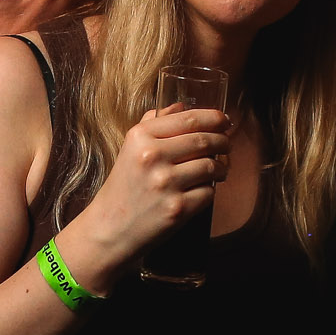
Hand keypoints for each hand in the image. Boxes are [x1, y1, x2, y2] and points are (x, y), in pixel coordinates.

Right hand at [64, 104, 231, 274]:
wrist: (109, 229)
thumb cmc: (123, 188)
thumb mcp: (129, 149)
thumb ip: (153, 124)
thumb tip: (180, 106)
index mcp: (140, 137)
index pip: (189, 119)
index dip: (215, 118)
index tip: (224, 121)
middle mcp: (152, 156)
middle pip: (205, 140)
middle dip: (223, 141)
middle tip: (226, 145)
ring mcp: (166, 183)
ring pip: (212, 166)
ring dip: (221, 168)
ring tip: (219, 170)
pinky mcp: (177, 208)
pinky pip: (209, 192)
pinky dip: (210, 191)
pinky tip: (202, 190)